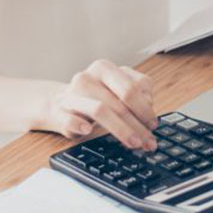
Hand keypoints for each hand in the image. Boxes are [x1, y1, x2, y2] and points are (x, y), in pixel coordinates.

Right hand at [40, 59, 158, 150]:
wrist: (58, 104)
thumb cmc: (95, 98)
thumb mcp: (116, 91)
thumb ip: (135, 96)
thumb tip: (149, 113)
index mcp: (105, 68)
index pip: (132, 88)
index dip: (146, 109)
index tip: (154, 125)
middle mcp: (88, 77)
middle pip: (119, 101)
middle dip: (138, 125)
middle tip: (148, 142)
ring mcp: (71, 94)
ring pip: (100, 110)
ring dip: (121, 129)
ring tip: (133, 143)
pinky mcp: (59, 112)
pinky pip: (70, 119)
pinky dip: (80, 125)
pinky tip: (88, 130)